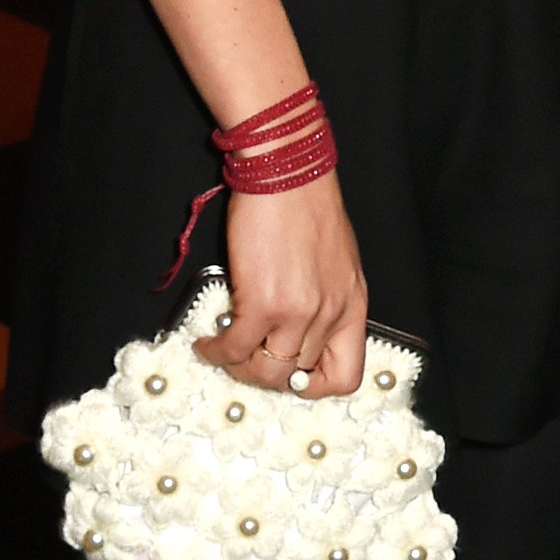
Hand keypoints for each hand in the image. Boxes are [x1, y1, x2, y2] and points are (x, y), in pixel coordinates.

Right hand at [194, 177, 368, 396]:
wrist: (288, 172)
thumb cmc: (308, 206)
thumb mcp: (336, 262)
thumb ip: (324, 299)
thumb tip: (296, 329)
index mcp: (353, 304)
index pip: (347, 375)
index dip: (314, 386)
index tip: (289, 375)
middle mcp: (330, 313)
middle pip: (297, 376)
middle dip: (266, 374)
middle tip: (246, 359)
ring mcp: (298, 312)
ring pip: (266, 371)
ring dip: (239, 368)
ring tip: (224, 350)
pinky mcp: (263, 302)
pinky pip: (236, 348)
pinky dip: (217, 351)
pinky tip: (207, 342)